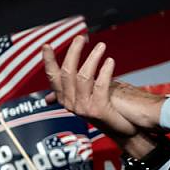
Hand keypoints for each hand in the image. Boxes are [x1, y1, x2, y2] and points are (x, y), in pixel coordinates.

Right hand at [42, 37, 156, 157]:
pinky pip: (100, 85)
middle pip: (67, 73)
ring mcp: (83, 107)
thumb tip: (48, 99)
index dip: (49, 61)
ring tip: (101, 46)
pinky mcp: (97, 109)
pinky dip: (105, 71)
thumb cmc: (106, 112)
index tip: (47, 46)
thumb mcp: (83, 102)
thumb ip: (69, 96)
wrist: (123, 130)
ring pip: (83, 76)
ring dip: (92, 58)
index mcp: (64, 99)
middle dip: (73, 53)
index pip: (52, 77)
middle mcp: (70, 103)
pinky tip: (110, 61)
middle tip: (80, 38)